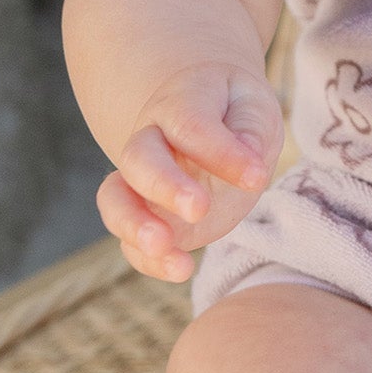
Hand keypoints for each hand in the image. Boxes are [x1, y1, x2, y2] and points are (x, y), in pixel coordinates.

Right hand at [97, 61, 283, 282]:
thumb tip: (249, 168)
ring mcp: (144, 181)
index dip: (220, 152)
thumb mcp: (254, 106)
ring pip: (114, 200)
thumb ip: (252, 130)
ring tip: (165, 247)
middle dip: (163, 186)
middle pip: (138, 159)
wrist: (216, 119)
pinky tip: (180, 270)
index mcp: (179, 102)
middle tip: (199, 209)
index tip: (256, 177)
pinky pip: (131, 240)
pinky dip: (148, 260)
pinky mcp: (149, 217)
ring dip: (134, 226)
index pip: (190, 124)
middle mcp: (151, 139)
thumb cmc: (236, 110)